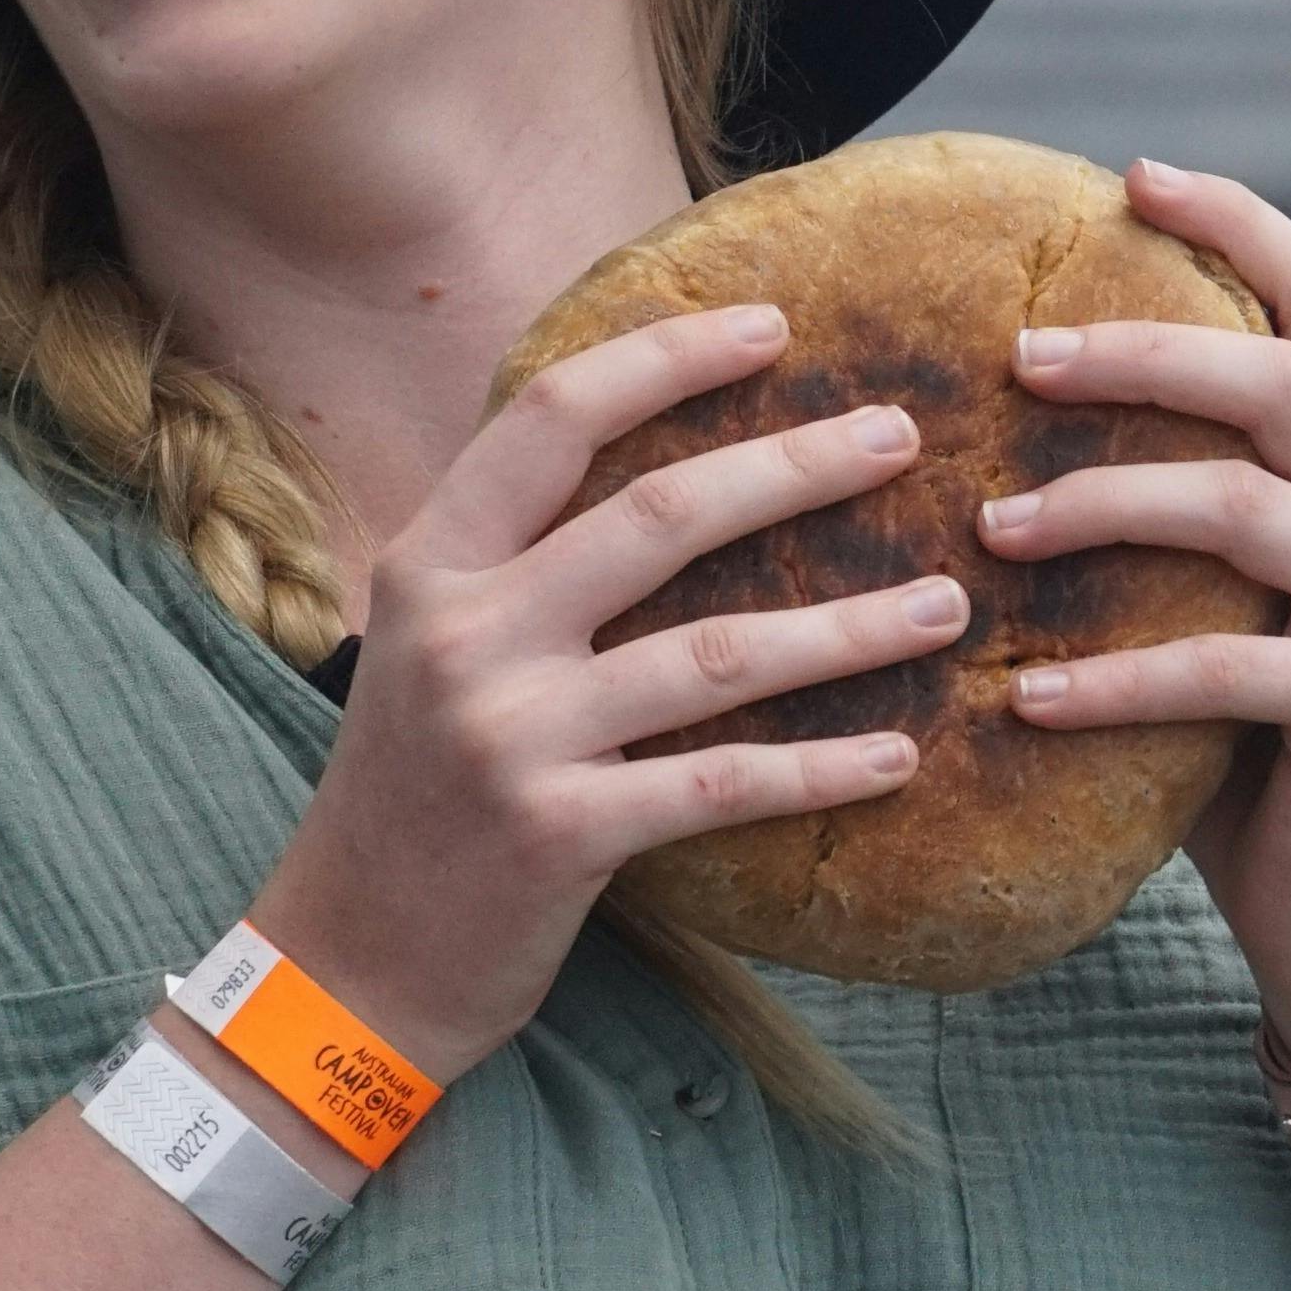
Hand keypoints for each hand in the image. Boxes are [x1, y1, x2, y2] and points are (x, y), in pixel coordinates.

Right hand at [253, 306, 942, 1082]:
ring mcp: (510, 733)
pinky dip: (821, 770)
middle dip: (796, 464)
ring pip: (717, 653)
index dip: (666, 358)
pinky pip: (723, 783)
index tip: (772, 325)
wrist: (345, 966)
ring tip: (945, 604)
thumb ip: (514, 564)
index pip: (553, 420)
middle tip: (901, 433)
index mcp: (430, 565)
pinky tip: (898, 755)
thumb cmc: (414, 797)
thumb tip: (656, 472)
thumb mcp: (428, 651)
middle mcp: (465, 633)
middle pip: (661, 514)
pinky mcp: (560, 833)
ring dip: (849, 626)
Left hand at [980, 159, 1290, 1078]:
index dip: (1240, 226)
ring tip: (990, 530)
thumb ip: (1159, 509)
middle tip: (1020, 358)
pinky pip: (1224, 667)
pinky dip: (1114, 678)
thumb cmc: (1231, 754)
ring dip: (1102, 506)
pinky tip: (1022, 696)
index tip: (1133, 177)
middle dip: (1144, 355)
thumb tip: (987, 403)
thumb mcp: (1198, 606)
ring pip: (1245, 510)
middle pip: (1281, 385)